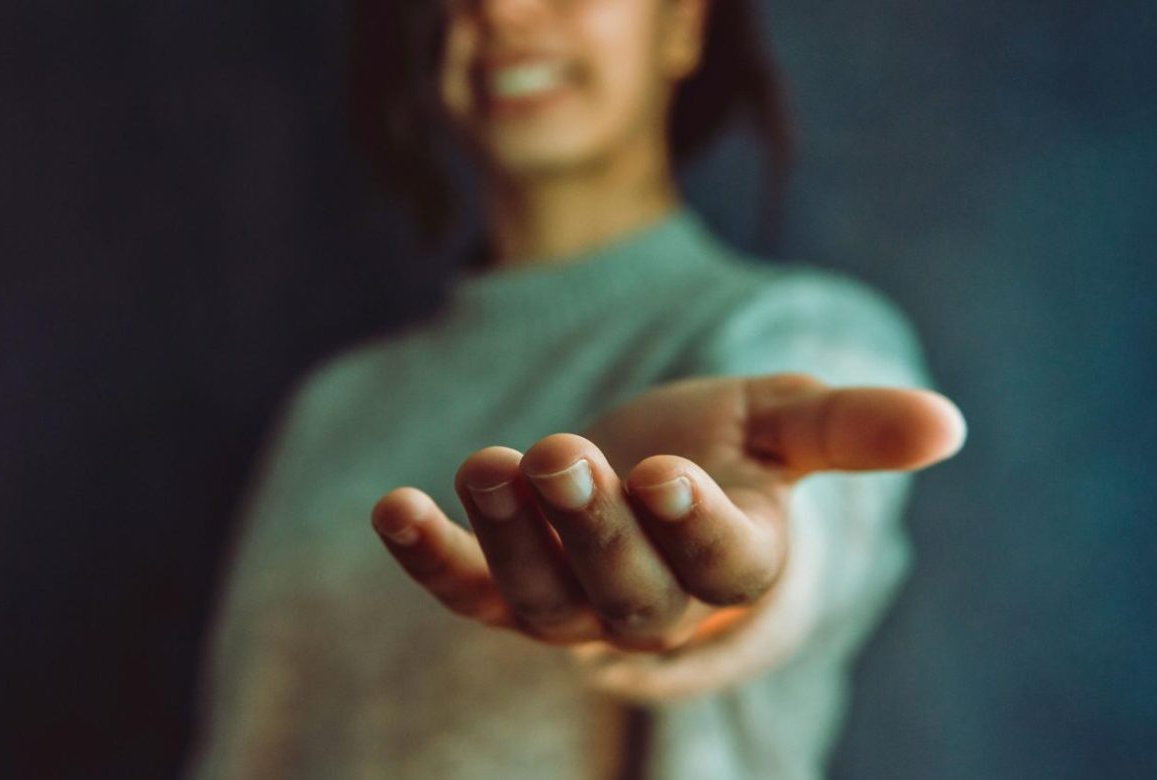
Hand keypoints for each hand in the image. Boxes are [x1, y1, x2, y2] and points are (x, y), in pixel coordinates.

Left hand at [370, 373, 965, 653]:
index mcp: (732, 561)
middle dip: (593, 531)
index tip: (670, 473)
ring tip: (490, 465)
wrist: (642, 479)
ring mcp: (573, 604)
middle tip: (564, 458)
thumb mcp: (783, 423)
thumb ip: (854, 427)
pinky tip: (392, 507)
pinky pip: (465, 590)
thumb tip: (950, 424)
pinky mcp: (504, 588)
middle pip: (626, 593)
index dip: (695, 527)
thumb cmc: (724, 450)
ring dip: (508, 536)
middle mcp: (653, 601)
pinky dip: (428, 557)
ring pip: (541, 597)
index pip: (722, 564)